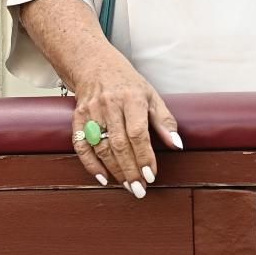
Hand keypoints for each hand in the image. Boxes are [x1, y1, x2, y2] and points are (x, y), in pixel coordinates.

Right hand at [68, 51, 179, 197]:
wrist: (94, 65)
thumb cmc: (127, 83)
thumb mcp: (151, 96)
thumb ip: (165, 121)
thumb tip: (178, 145)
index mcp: (131, 98)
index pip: (137, 132)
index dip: (144, 156)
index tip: (151, 175)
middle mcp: (109, 104)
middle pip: (119, 143)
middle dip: (130, 170)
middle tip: (139, 189)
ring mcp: (91, 110)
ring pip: (101, 147)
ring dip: (114, 170)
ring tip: (127, 186)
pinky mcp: (78, 116)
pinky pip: (81, 144)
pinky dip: (90, 163)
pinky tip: (102, 177)